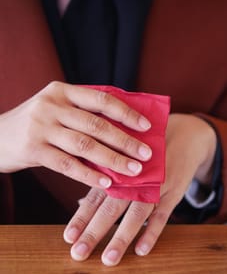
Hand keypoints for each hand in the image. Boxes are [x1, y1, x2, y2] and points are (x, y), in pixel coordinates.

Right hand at [0, 81, 151, 187]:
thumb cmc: (35, 123)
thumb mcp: (56, 108)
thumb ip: (83, 112)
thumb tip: (122, 128)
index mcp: (62, 91)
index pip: (102, 99)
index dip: (126, 113)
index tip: (146, 126)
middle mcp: (52, 105)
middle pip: (96, 124)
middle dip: (125, 141)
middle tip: (146, 154)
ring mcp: (41, 127)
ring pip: (85, 145)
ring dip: (112, 159)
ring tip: (133, 170)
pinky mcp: (33, 149)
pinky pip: (67, 164)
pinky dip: (89, 174)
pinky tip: (106, 182)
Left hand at [63, 113, 216, 265]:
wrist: (184, 135)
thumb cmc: (145, 150)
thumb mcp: (124, 156)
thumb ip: (104, 178)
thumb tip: (79, 203)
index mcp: (117, 171)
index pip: (95, 197)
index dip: (81, 217)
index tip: (68, 237)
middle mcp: (132, 179)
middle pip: (111, 208)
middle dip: (94, 232)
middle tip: (79, 253)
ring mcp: (154, 185)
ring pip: (135, 214)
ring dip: (121, 237)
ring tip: (109, 259)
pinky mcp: (173, 190)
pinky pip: (163, 214)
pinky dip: (153, 231)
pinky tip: (141, 250)